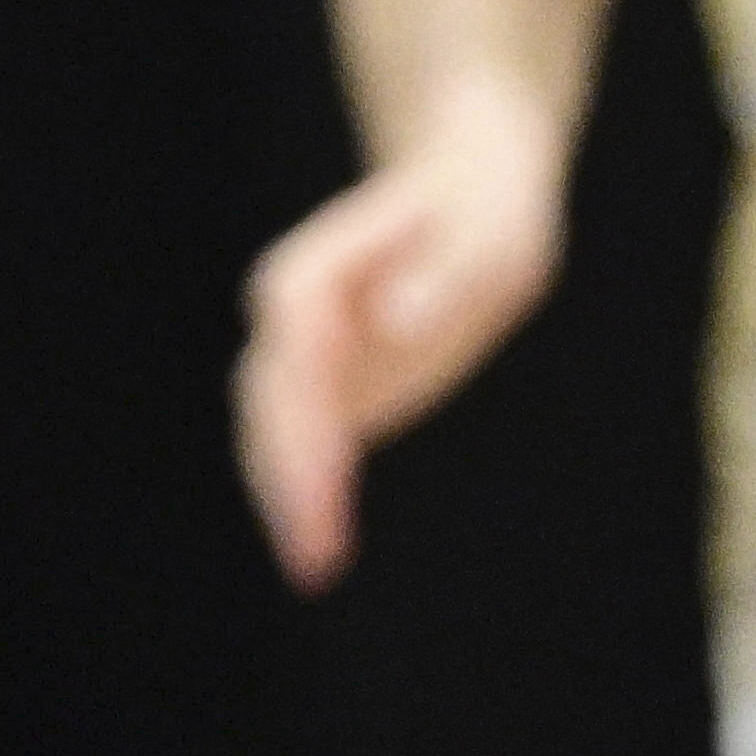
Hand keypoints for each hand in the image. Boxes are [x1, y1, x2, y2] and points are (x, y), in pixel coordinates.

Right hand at [232, 92, 566, 588]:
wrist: (469, 189)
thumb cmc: (483, 209)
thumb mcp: (486, 238)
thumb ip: (443, 278)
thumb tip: (399, 324)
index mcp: (318, 270)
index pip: (295, 348)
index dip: (302, 418)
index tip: (324, 480)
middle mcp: (295, 310)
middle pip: (271, 398)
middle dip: (286, 474)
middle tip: (313, 553)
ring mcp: (306, 349)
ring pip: (269, 428)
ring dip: (285, 495)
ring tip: (312, 566)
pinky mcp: (330, 382)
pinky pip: (301, 444)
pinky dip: (304, 494)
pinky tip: (320, 549)